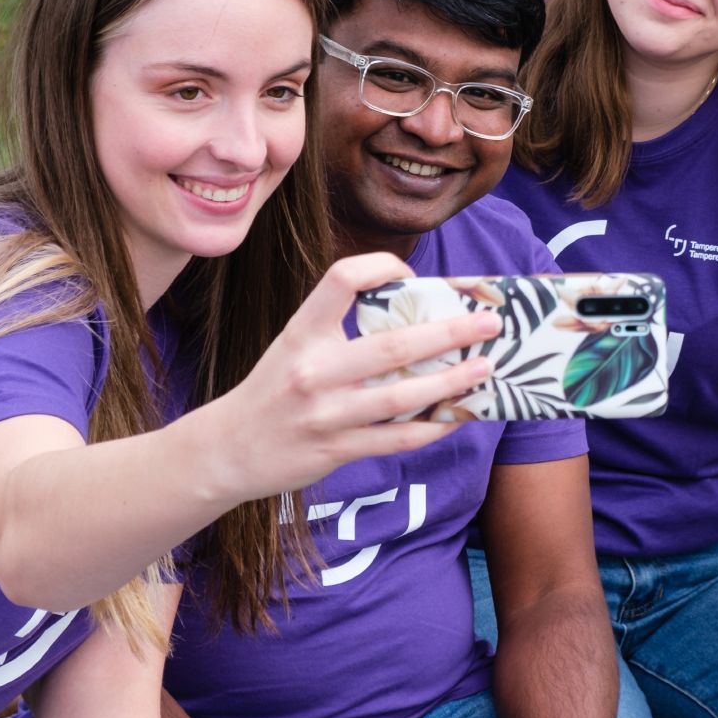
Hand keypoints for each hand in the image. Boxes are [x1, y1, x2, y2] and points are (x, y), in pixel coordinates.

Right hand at [206, 252, 500, 500]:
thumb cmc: (274, 389)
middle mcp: (314, 370)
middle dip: (451, 332)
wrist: (228, 448)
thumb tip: (417, 314)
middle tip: (490, 323)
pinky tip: (459, 414)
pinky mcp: (336, 449)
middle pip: (394, 345)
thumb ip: (341, 329)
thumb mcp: (295, 345)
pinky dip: (433, 426)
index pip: (342, 279)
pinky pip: (397, 438)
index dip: (382, 267)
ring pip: (403, 396)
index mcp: (302, 332)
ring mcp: (326, 414)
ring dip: (452, 382)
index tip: (414, 275)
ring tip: (485, 368)